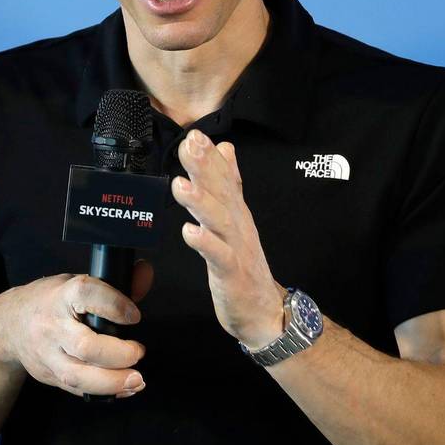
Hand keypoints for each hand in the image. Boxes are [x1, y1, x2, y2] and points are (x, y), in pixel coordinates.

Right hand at [0, 261, 152, 397]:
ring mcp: (48, 354)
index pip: (86, 295)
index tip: (134, 316)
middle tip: (138, 351)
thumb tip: (145, 273)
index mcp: (61, 296)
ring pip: (78, 375)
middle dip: (118, 354)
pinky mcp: (49, 375)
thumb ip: (114, 282)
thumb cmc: (49, 301)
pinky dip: (105, 392)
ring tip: (136, 379)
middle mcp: (52, 326)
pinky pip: (77, 389)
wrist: (8, 325)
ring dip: (112, 382)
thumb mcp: (76, 283)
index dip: (114, 305)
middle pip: (85, 346)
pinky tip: (124, 389)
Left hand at [173, 130, 283, 348]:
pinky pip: (218, 257)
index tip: (194, 134)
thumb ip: (230, 183)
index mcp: (235, 212)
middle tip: (190, 145)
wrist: (264, 310)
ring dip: (201, 202)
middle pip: (222, 192)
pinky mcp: (232, 273)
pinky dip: (205, 243)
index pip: (224, 178)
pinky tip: (189, 232)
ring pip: (219, 220)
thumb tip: (226, 148)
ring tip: (181, 185)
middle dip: (206, 167)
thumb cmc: (244, 265)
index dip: (210, 156)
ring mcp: (236, 249)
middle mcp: (237, 225)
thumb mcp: (236, 219)